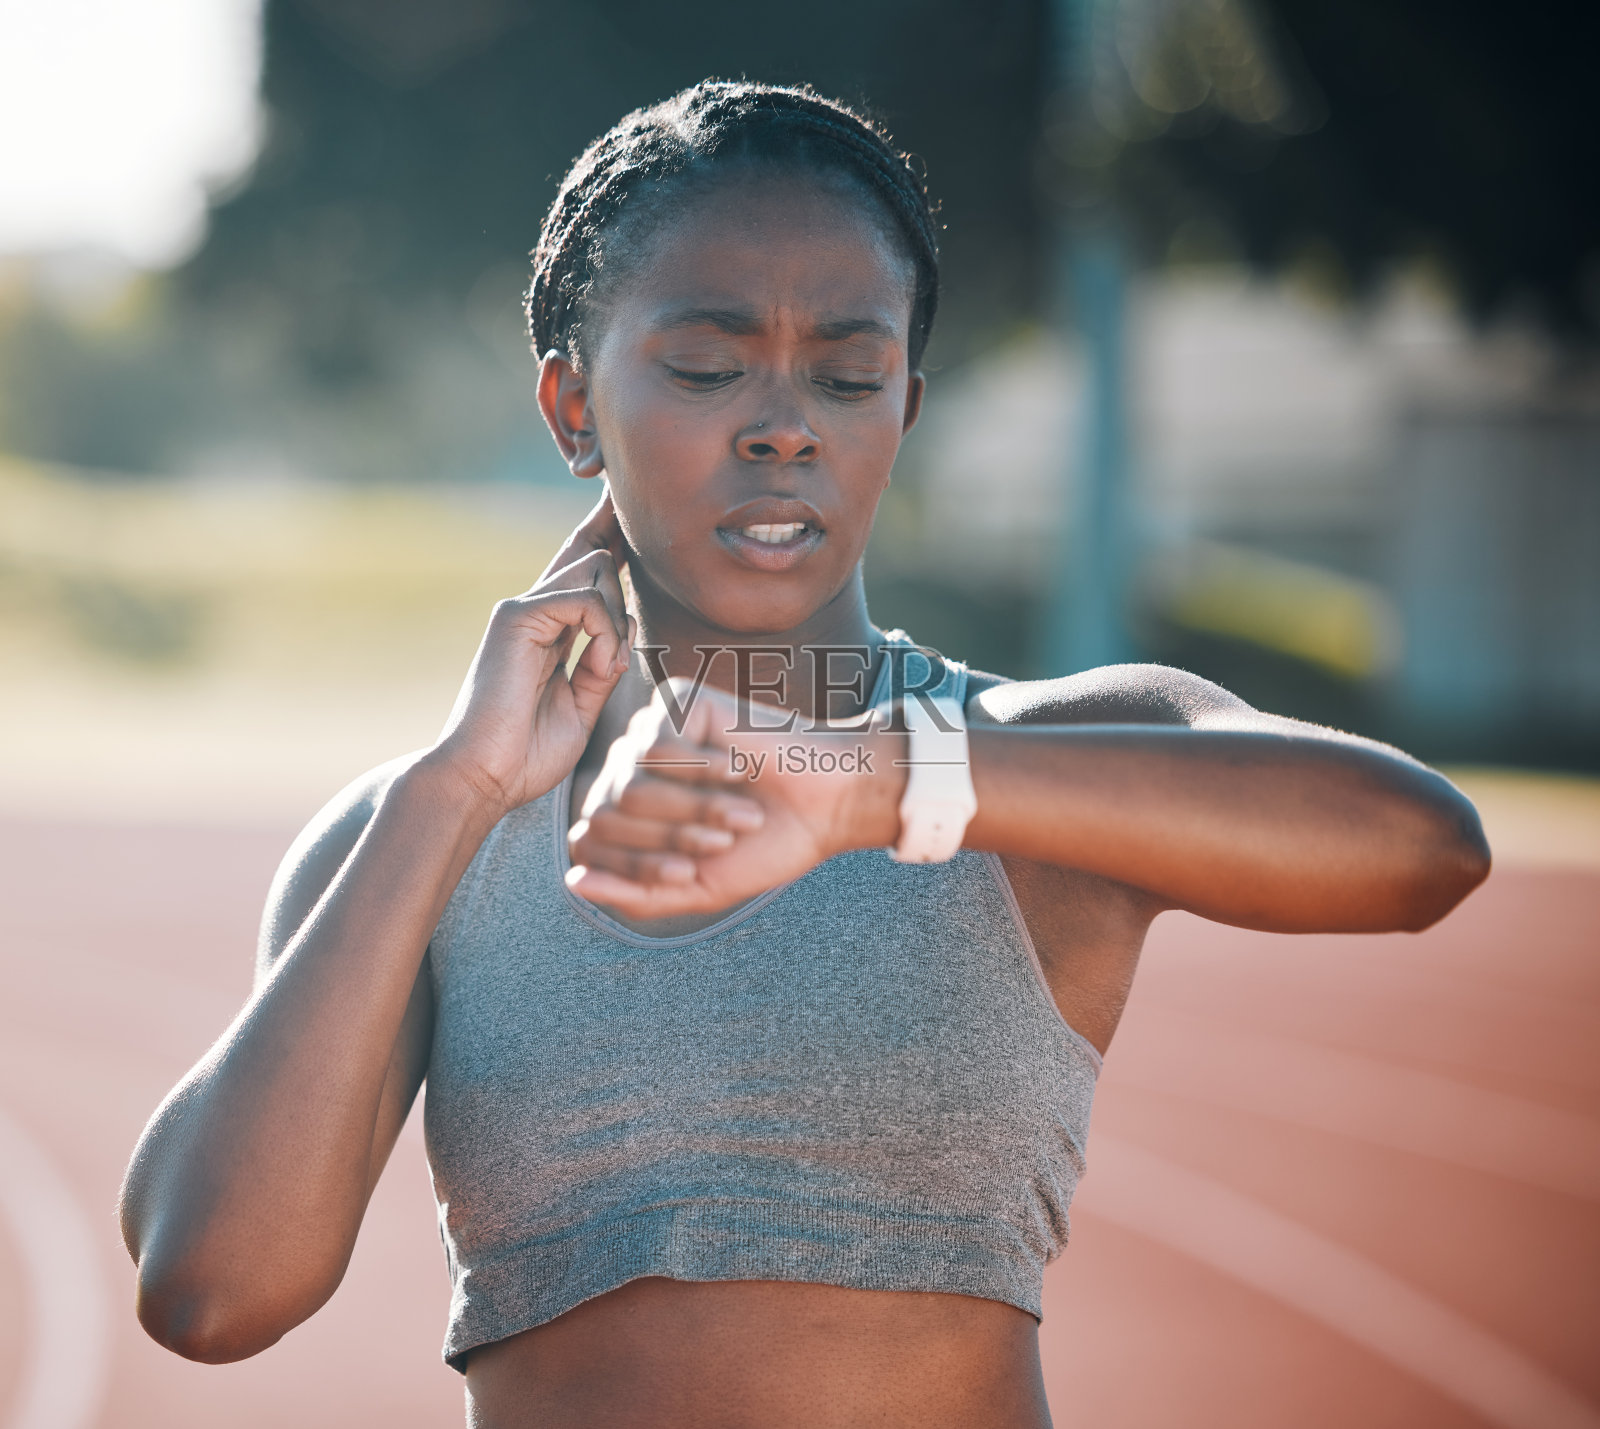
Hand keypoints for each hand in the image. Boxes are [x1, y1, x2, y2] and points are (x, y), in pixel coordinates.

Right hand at [426, 486, 636, 815]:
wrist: (483, 779)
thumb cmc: (526, 754)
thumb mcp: (581, 705)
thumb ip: (602, 663)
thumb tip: (626, 624)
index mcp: (545, 630)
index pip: (581, 567)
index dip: (606, 534)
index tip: (623, 503)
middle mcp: (531, 610)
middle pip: (596, 557)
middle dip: (624, 586)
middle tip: (613, 653)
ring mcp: (521, 608)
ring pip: (598, 572)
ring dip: (616, 623)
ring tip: (601, 670)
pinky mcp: (517, 616)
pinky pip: (588, 601)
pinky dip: (605, 635)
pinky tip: (596, 666)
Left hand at [565, 680, 907, 917]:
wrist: (828, 804)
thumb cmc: (766, 845)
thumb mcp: (697, 888)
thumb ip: (634, 895)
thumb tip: (572, 882)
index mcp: (629, 814)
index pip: (586, 842)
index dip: (633, 868)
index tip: (687, 874)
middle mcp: (630, 768)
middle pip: (604, 814)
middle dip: (668, 840)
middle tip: (723, 841)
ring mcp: (651, 732)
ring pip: (630, 784)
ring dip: (693, 810)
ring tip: (739, 813)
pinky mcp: (677, 701)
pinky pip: (660, 748)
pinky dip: (706, 771)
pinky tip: (739, 768)